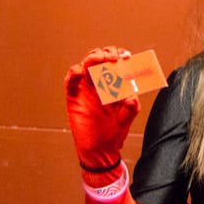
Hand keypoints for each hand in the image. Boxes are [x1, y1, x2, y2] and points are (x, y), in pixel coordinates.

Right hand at [64, 47, 139, 184]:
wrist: (100, 149)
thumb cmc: (114, 132)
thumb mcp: (127, 117)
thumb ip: (132, 105)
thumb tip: (131, 96)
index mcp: (114, 85)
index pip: (116, 63)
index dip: (120, 56)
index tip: (127, 56)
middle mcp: (100, 83)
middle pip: (101, 59)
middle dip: (108, 54)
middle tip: (115, 57)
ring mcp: (86, 88)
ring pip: (86, 65)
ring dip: (93, 58)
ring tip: (101, 59)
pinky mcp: (74, 96)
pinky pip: (71, 80)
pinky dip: (74, 72)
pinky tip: (81, 71)